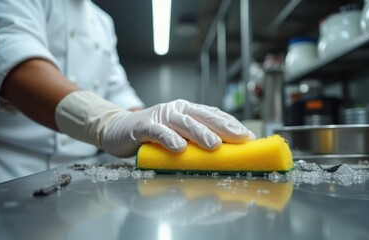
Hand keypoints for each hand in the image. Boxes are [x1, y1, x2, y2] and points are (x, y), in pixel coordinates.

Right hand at [102, 99, 254, 156]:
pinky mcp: (143, 126)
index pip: (214, 115)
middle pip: (204, 116)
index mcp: (188, 111)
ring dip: (200, 133)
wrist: (118, 130)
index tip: (250, 138)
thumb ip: (195, 142)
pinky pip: (158, 132)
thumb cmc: (151, 136)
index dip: (232, 125)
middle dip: (224, 128)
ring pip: (184, 122)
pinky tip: (179, 148)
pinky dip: (169, 139)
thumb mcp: (177, 136)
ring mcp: (160, 116)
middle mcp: (177, 110)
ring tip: (214, 145)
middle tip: (242, 139)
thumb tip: (223, 156)